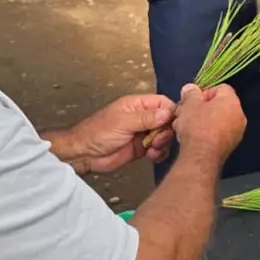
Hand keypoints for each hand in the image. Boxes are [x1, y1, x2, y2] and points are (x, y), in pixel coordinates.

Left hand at [52, 94, 175, 174]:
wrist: (85, 154)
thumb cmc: (98, 132)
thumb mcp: (123, 122)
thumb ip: (146, 118)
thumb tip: (167, 113)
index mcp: (138, 105)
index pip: (163, 103)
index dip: (171, 112)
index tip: (174, 123)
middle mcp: (142, 118)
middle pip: (166, 121)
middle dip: (167, 131)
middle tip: (159, 139)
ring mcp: (142, 133)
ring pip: (163, 136)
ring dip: (163, 144)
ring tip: (153, 149)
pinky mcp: (141, 148)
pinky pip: (157, 149)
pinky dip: (158, 153)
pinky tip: (151, 156)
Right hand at [172, 83, 245, 164]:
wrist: (201, 157)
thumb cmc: (197, 126)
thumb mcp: (189, 103)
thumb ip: (191, 93)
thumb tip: (190, 89)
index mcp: (232, 101)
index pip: (221, 88)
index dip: (204, 92)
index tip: (192, 100)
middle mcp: (239, 116)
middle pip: (218, 105)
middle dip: (200, 108)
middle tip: (186, 113)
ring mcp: (236, 133)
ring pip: (216, 121)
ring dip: (201, 121)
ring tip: (186, 127)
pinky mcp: (229, 147)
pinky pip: (218, 134)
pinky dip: (206, 133)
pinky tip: (192, 137)